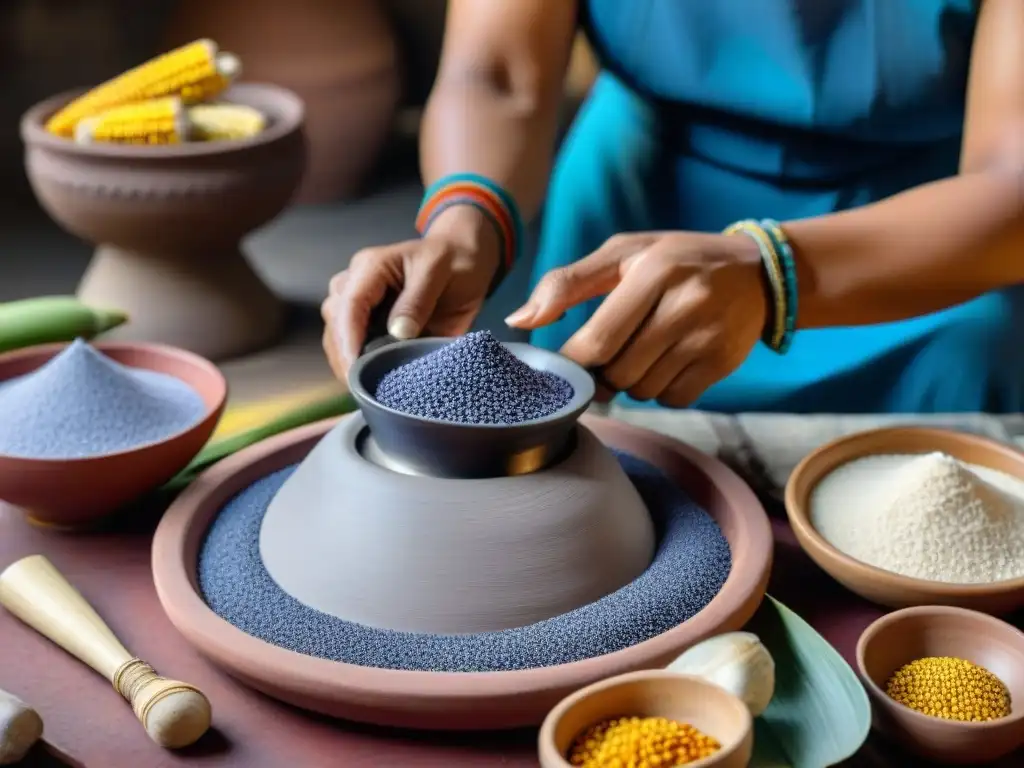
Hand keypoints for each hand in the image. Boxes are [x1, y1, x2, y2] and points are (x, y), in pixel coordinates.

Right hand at [321, 206, 500, 381]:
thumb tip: (398, 332)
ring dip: (347, 362)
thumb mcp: (440, 272)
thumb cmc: (452, 262)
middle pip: (336, 322)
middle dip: (345, 355)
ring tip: (367, 386)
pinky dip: (356, 364)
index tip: (356, 367)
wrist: (462, 261)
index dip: (350, 338)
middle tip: (365, 386)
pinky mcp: (366, 323)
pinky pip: (351, 346)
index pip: (351, 303)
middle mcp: (355, 284)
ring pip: (336, 336)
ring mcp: (357, 304)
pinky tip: (369, 380)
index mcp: (371, 267)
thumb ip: (418, 300)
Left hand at [506, 231, 766, 406]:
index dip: (575, 361)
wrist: (759, 273)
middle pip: (618, 372)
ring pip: (642, 390)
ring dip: (630, 381)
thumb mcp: (622, 254)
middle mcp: (685, 305)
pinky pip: (671, 399)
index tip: (568, 361)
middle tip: (606, 354)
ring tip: (640, 351)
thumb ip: (566, 283)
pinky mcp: (722, 364)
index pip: (598, 340)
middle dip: (602, 372)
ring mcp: (707, 339)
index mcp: (654, 271)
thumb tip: (518, 321)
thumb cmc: (675, 259)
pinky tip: (666, 363)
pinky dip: (659, 390)